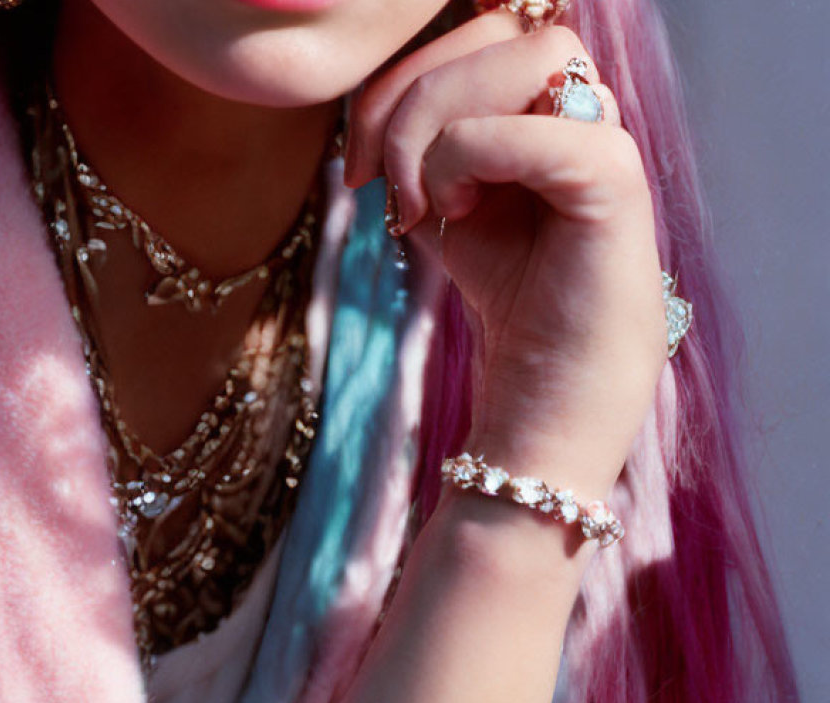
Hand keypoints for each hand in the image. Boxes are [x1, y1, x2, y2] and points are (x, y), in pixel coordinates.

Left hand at [345, 10, 668, 499]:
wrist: (545, 394)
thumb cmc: (503, 295)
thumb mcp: (441, 201)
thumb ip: (417, 142)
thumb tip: (366, 109)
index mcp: (548, 107)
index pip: (475, 34)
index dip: (399, 81)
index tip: (356, 169)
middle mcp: (586, 112)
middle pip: (497, 31)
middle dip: (408, 95)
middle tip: (378, 182)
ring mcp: (609, 143)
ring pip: (520, 60)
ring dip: (438, 126)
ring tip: (427, 204)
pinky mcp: (618, 185)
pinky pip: (534, 130)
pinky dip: (470, 160)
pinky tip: (458, 214)